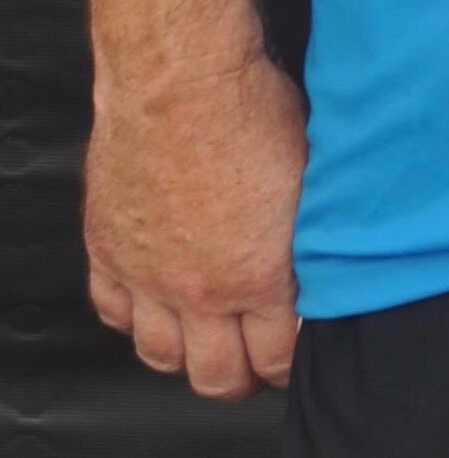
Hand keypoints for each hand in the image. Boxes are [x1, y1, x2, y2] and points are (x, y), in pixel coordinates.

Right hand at [85, 44, 307, 398]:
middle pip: (215, 377)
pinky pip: (113, 313)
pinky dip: (134, 318)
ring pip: (160, 355)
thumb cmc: (252, 112)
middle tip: (252, 364)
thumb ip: (312, 242)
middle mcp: (200, 290)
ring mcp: (147, 275)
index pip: (277, 358)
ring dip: (186, 356)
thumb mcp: (311, 181)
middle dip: (241, 379)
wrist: (179, 78)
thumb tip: (330, 268)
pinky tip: (156, 305)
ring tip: (206, 342)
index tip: (294, 355)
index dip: (289, 365)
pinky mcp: (109, 250)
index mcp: (260, 277)